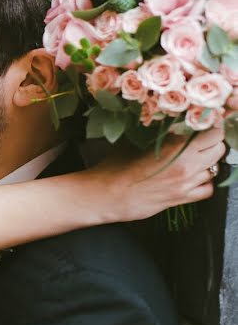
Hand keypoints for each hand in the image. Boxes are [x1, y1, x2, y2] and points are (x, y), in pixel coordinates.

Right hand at [91, 127, 226, 222]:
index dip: (211, 127)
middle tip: (199, 140)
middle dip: (212, 142)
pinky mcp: (181, 199)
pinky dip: (204, 182)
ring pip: (215, 169)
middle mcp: (186, 167)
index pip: (213, 133)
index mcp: (175, 148)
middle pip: (219, 149)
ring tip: (193, 158)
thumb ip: (162, 135)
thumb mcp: (136, 142)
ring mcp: (186, 184)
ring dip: (208, 162)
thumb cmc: (114, 168)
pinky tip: (192, 178)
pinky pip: (207, 189)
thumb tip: (177, 126)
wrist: (104, 195)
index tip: (205, 124)